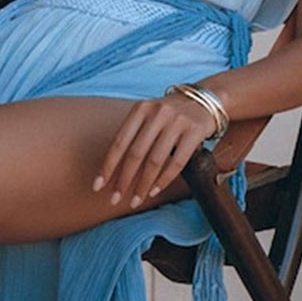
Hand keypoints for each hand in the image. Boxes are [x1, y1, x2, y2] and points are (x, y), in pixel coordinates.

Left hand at [92, 94, 214, 209]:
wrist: (204, 100)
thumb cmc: (169, 114)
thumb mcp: (149, 115)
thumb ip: (133, 135)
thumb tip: (111, 170)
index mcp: (141, 109)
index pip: (119, 142)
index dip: (107, 166)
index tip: (97, 186)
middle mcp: (158, 113)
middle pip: (136, 154)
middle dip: (123, 180)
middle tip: (115, 200)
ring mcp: (177, 121)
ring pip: (155, 161)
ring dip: (143, 185)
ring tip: (135, 200)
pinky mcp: (195, 131)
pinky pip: (177, 162)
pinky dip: (164, 180)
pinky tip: (154, 191)